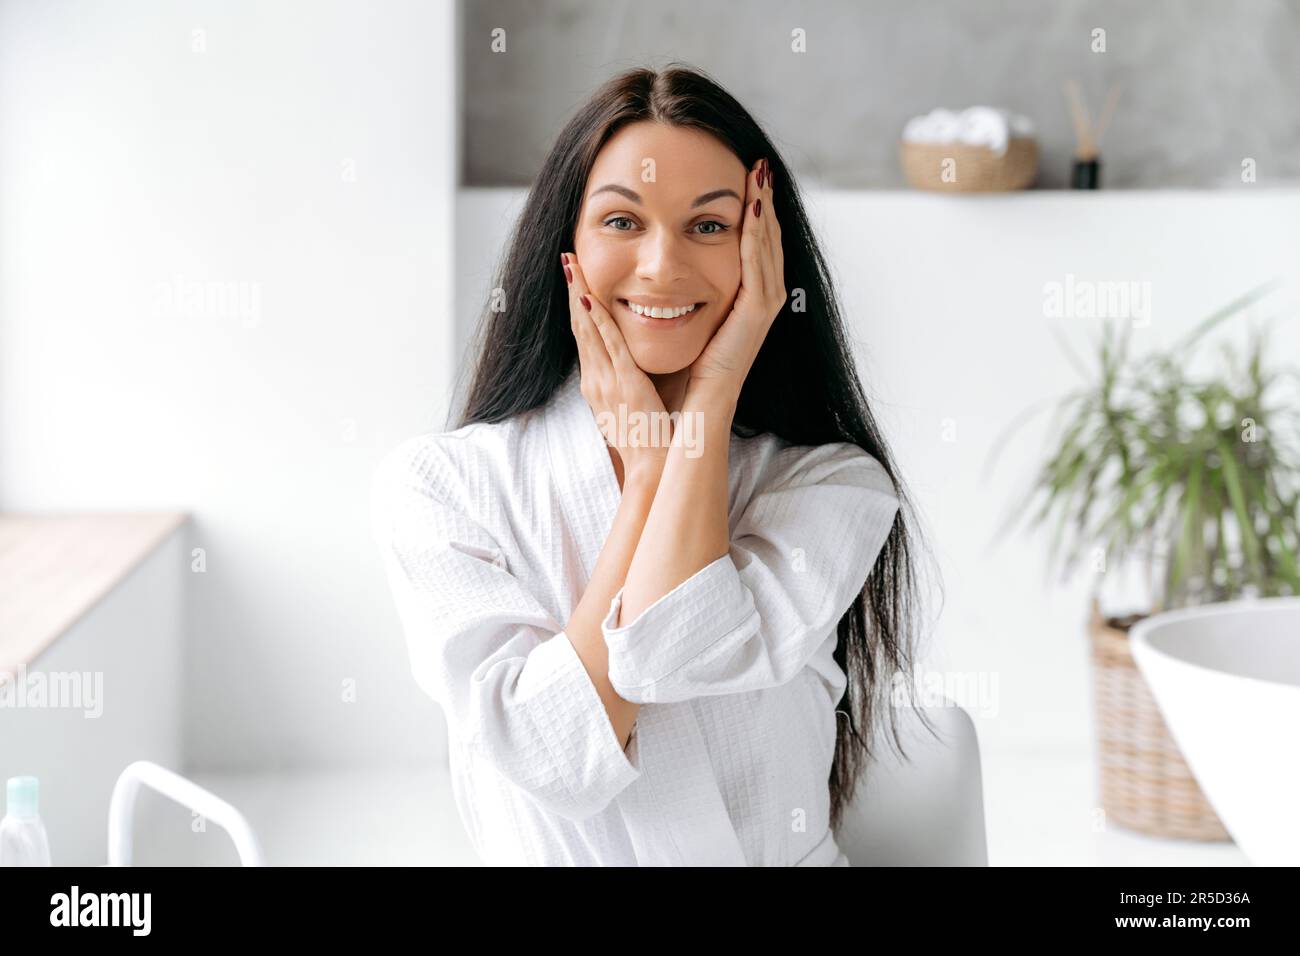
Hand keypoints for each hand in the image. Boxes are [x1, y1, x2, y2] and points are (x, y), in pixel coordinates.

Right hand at [562, 251, 670, 481]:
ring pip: (587, 329)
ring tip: (570, 264)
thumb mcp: (633, 402)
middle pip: (577, 325)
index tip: (574, 274)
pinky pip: (609, 346)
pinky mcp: (624, 384)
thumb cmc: (649, 438)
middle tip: (564, 256)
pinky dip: (598, 320)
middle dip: (570, 288)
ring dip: (578, 294)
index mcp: (596, 382)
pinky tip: (591, 298)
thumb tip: (638, 358)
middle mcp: (594, 379)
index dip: (576, 303)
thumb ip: (631, 376)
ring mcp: (606, 381)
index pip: (583, 335)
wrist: (652, 467)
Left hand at [686, 156, 785, 405]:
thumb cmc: (686, 369)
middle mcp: (763, 298)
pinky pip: (757, 265)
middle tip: (759, 166)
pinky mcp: (756, 314)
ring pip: (768, 245)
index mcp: (748, 298)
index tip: (746, 177)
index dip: (754, 210)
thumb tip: (667, 268)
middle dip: (764, 200)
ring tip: (760, 176)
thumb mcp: (690, 318)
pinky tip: (752, 210)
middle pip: (768, 238)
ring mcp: (764, 306)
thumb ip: (688, 292)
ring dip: (764, 208)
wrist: (696, 405)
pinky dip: (756, 236)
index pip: (756, 244)